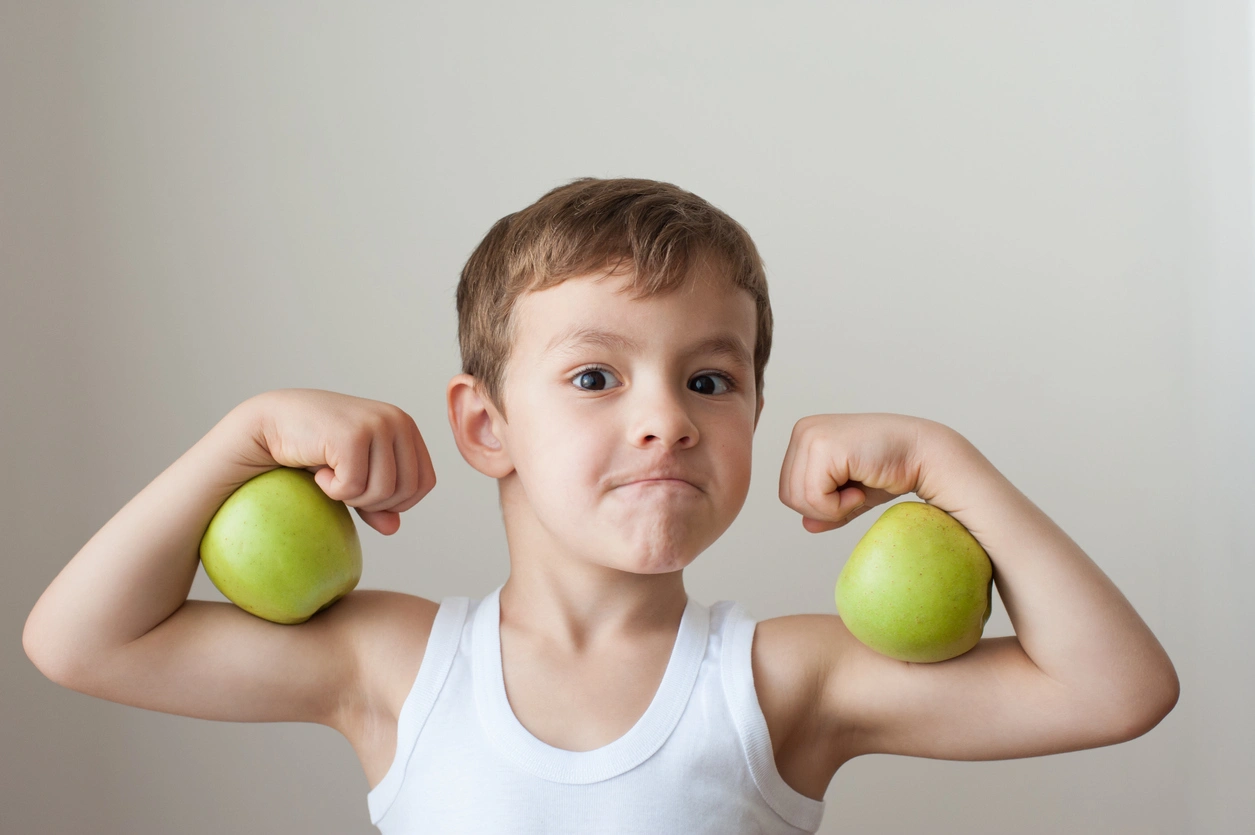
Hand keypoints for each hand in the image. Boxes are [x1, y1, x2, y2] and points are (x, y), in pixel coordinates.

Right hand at [243, 388, 435, 534]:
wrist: (271, 423)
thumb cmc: (315, 446)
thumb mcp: (354, 473)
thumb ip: (377, 500)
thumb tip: (394, 528)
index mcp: (405, 426)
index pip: (425, 482)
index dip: (399, 502)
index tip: (366, 495)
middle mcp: (397, 421)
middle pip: (407, 491)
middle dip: (374, 503)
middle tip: (344, 487)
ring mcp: (377, 425)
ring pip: (383, 492)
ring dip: (352, 497)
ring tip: (331, 477)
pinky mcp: (352, 435)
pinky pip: (354, 487)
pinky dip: (333, 491)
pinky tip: (319, 472)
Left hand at [778, 413, 937, 532]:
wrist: (925, 455)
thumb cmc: (893, 470)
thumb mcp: (851, 493)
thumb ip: (826, 508)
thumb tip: (806, 526)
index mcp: (805, 436)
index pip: (788, 489)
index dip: (819, 505)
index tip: (850, 491)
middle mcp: (803, 431)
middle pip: (788, 496)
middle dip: (823, 509)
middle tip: (855, 494)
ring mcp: (811, 436)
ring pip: (799, 499)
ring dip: (833, 508)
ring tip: (858, 490)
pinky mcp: (824, 447)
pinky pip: (814, 497)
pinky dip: (840, 506)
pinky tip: (861, 488)